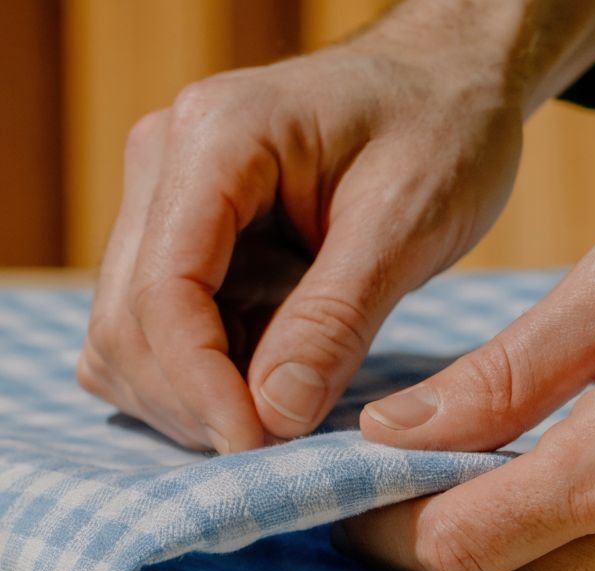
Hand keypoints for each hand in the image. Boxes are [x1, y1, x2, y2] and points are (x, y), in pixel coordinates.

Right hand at [77, 0, 594, 452]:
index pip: (163, 289)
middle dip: (191, 400)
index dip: (198, 386)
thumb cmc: (445, 131)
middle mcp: (169, 163)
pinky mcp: (195, 237)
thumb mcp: (408, 221)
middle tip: (278, 450)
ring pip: (130, 332)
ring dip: (190, 395)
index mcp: (218, 139)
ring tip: (283, 419)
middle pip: (127, 319)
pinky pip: (168, 328)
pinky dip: (208, 374)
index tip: (258, 446)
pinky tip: (277, 386)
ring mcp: (171, 201)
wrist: (452, 83)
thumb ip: (336, 318)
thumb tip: (271, 418)